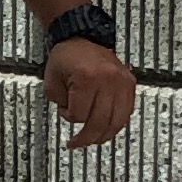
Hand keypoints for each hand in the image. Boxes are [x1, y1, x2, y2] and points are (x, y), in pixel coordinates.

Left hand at [44, 38, 137, 152]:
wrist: (81, 37)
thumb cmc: (66, 57)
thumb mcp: (51, 82)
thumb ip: (61, 105)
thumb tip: (77, 121)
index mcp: (86, 78)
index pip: (79, 115)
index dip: (69, 118)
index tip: (65, 111)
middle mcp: (107, 80)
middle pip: (99, 122)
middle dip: (87, 137)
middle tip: (78, 143)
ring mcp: (121, 81)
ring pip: (117, 121)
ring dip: (104, 135)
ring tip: (94, 140)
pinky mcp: (130, 82)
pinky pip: (127, 111)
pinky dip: (117, 123)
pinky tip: (108, 128)